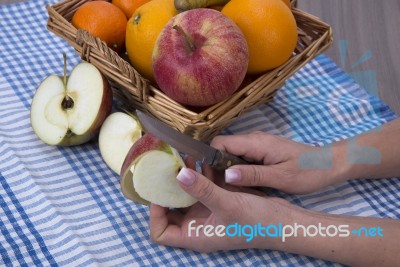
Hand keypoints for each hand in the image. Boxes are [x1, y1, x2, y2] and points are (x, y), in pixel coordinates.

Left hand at [150, 165, 293, 252]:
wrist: (283, 221)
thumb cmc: (256, 222)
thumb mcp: (227, 204)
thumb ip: (202, 189)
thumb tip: (178, 174)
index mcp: (195, 235)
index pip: (161, 232)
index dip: (155, 213)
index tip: (159, 191)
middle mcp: (198, 225)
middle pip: (171, 209)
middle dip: (169, 188)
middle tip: (168, 167)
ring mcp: (208, 211)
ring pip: (187, 194)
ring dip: (185, 177)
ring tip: (185, 156)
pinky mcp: (219, 200)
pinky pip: (203, 186)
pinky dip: (201, 173)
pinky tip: (202, 158)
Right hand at [212, 132, 345, 193]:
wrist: (330, 164)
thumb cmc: (308, 171)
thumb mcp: (281, 178)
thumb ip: (253, 175)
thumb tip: (225, 175)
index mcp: (256, 143)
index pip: (220, 143)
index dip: (210, 161)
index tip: (210, 181)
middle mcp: (254, 139)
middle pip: (222, 149)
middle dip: (216, 168)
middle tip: (219, 190)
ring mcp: (258, 145)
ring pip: (231, 154)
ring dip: (227, 171)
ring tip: (229, 191)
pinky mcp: (262, 151)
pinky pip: (241, 158)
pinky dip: (237, 171)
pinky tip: (242, 187)